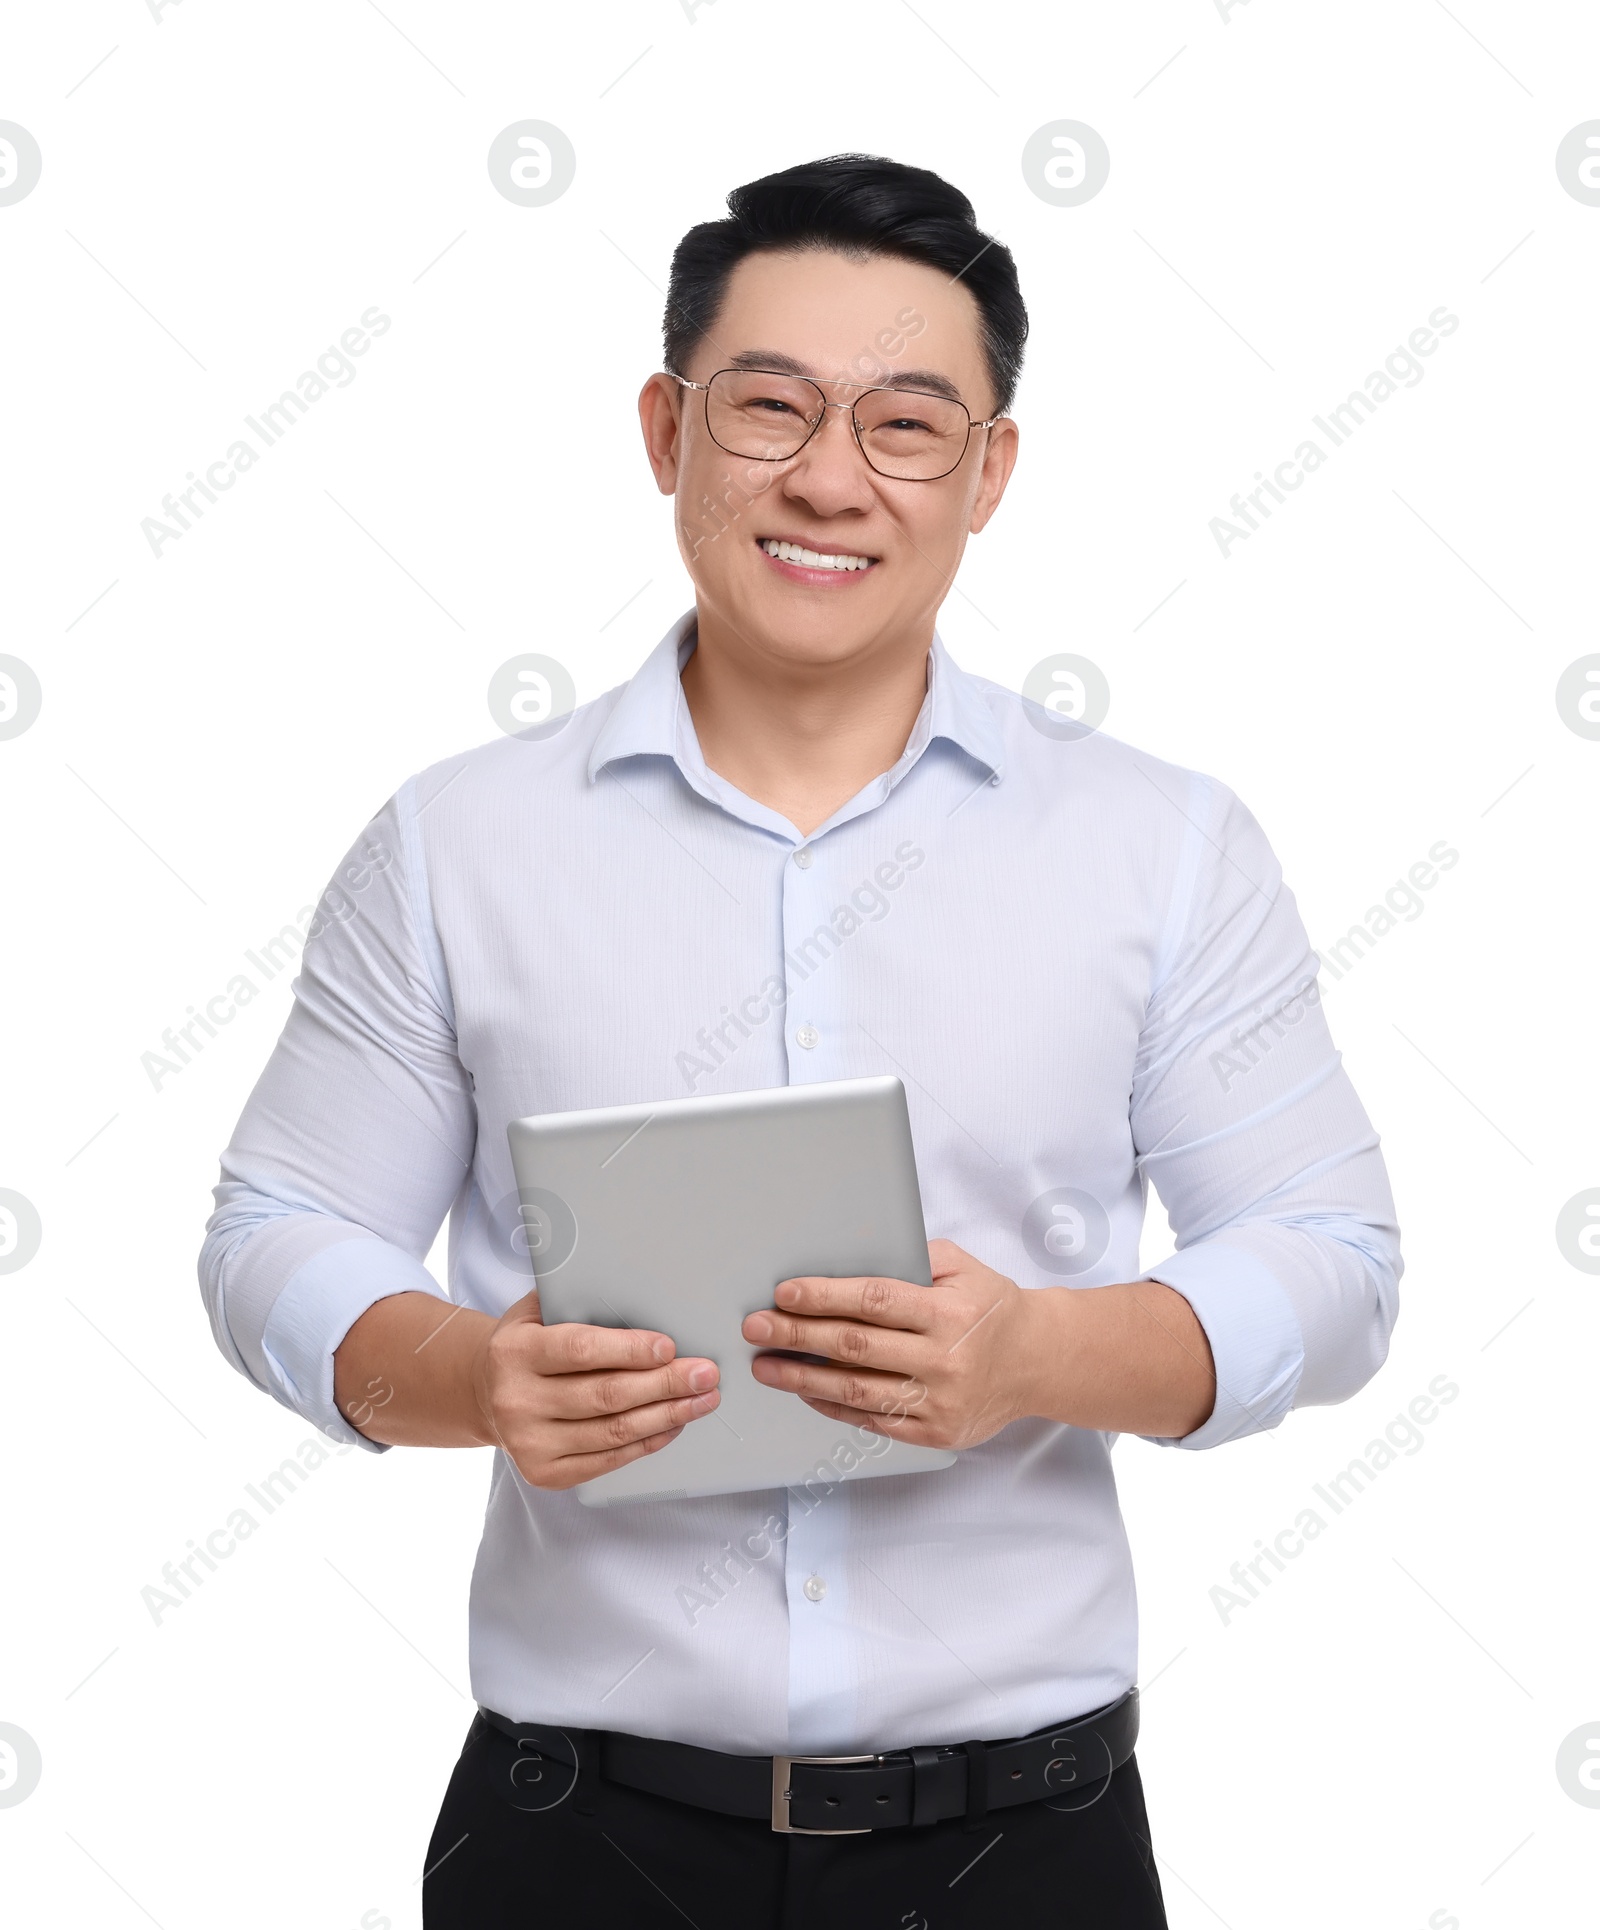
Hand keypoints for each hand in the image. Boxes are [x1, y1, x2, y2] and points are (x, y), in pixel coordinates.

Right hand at [468, 1287, 720, 1489]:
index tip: (669, 1347)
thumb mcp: (536, 1310)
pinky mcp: (544, 1473)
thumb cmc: (526, 1343)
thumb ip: (577, 1299)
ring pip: (613, 1432)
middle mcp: (517, 1400)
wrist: (483, 1392)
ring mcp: (528, 1442)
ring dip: (667, 1415)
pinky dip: (647, 1442)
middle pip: (606, 1395)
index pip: (581, 1350)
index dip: (629, 1350)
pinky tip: (672, 1424)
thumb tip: (642, 1289)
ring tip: (702, 1399)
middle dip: (665, 1384)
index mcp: (515, 1352)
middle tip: (705, 1374)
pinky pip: (608, 1460)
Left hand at [740, 1238, 1045, 1451]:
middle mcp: (944, 1360)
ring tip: (766, 1365)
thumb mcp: (963, 1268)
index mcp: (949, 1313)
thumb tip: (849, 1252)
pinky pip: (872, 1421)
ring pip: (856, 1391)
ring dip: (802, 1377)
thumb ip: (912, 1258)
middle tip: (756, 1327)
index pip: (874, 1302)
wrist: (1039, 1361)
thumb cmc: (992, 1307)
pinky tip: (806, 1390)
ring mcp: (939, 1402)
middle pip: (855, 1348)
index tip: (783, 1293)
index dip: (824, 1297)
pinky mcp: (934, 1432)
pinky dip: (833, 1406)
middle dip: (796, 1335)